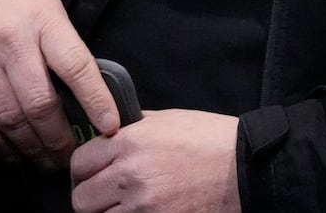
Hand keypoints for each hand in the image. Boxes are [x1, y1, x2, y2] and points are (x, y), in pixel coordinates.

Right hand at [0, 0, 119, 168]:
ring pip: (7, 119)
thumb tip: (88, 97)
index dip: (96, 100)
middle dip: (57, 139)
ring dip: (29, 149)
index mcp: (44, 20)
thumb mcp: (49, 9)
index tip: (109, 126)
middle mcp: (10, 40)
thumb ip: (65, 48)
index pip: (76, 66)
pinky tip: (11, 152)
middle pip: (39, 103)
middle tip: (69, 158)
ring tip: (44, 161)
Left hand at [70, 109, 241, 212]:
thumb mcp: (169, 121)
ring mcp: (142, 207)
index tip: (91, 173)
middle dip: (92, 196)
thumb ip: (134, 128)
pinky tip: (141, 212)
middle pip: (82, 199)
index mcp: (130, 143)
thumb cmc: (213, 141)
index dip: (84, 168)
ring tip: (127, 205)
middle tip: (106, 194)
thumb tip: (109, 135)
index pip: (79, 162)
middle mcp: (130, 176)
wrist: (245, 168)